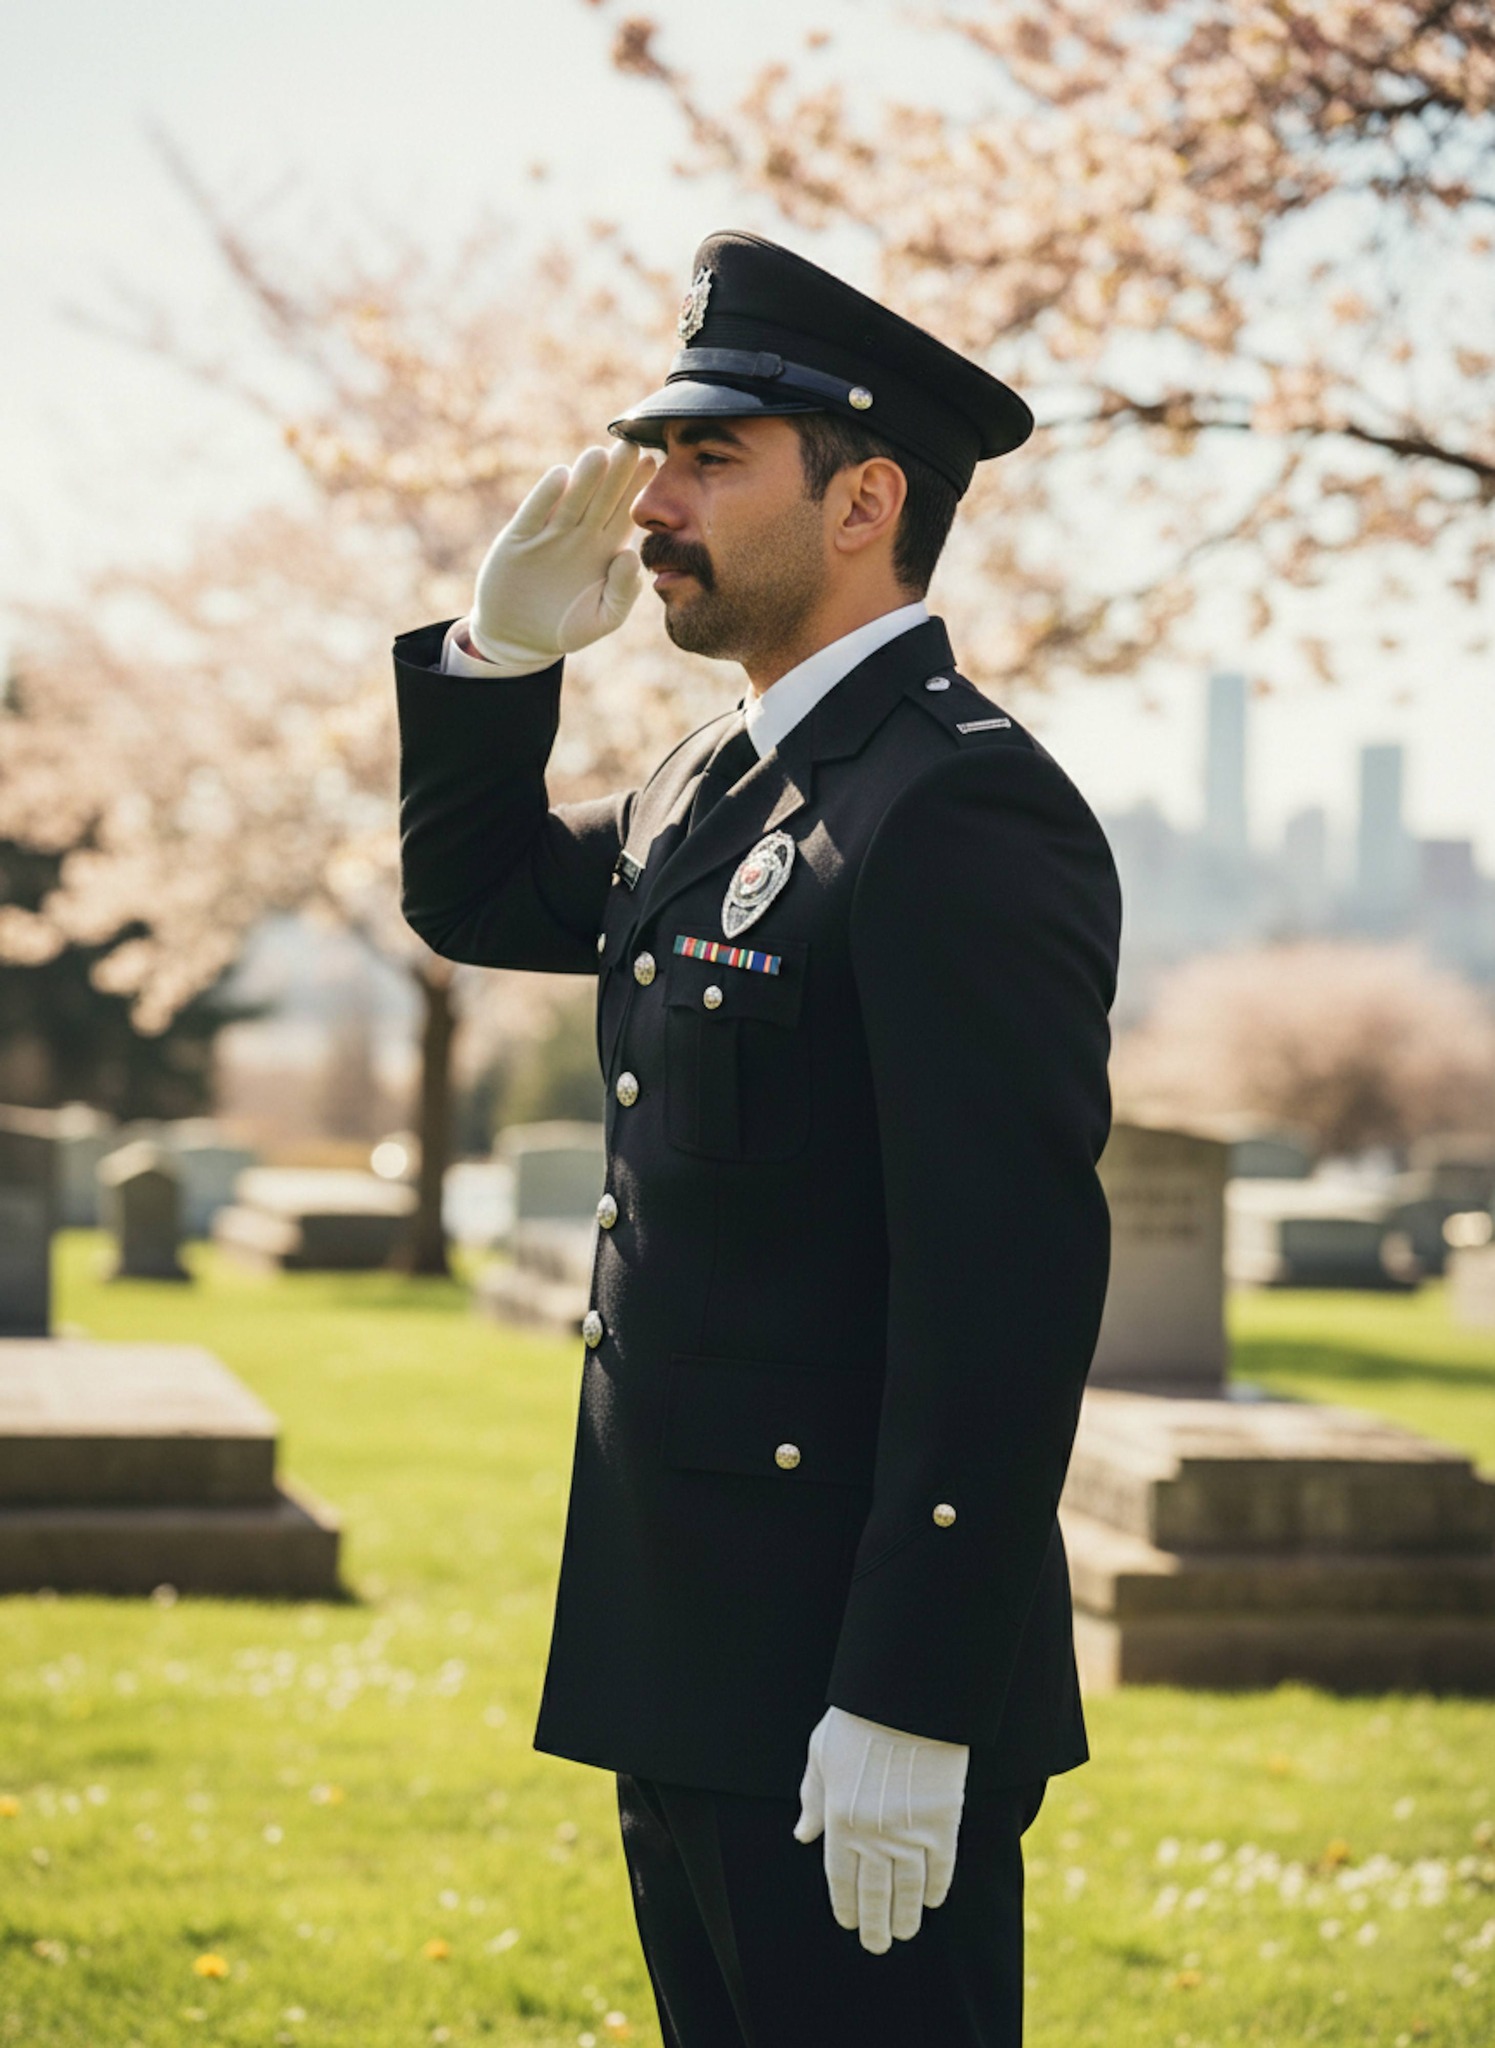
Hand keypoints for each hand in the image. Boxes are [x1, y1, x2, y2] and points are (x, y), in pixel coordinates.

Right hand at [468, 439, 647, 673]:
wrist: (519, 639)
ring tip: (600, 454)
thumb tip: (630, 556)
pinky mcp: (519, 540)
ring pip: (571, 500)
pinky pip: (534, 514)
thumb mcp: (602, 618)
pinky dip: (546, 496)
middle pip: (601, 497)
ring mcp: (548, 534)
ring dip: (584, 478)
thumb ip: (622, 593)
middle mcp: (579, 535)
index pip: (625, 511)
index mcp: (604, 548)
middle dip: (616, 473)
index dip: (637, 487)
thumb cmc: (566, 627)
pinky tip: (561, 475)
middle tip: (631, 445)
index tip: (653, 462)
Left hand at [793, 1705, 968, 1954]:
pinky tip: (931, 1901)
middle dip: (875, 1924)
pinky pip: (940, 1867)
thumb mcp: (820, 1756)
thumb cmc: (856, 1722)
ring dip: (906, 1916)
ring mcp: (910, 1832)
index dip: (845, 1905)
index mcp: (839, 1820)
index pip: (841, 1878)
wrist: (904, 1701)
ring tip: (904, 1933)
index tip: (849, 1923)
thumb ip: (812, 1799)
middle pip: (875, 1894)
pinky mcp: (942, 1822)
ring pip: (908, 1889)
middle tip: (877, 1945)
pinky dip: (936, 1888)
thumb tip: (802, 1835)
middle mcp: (873, 1835)